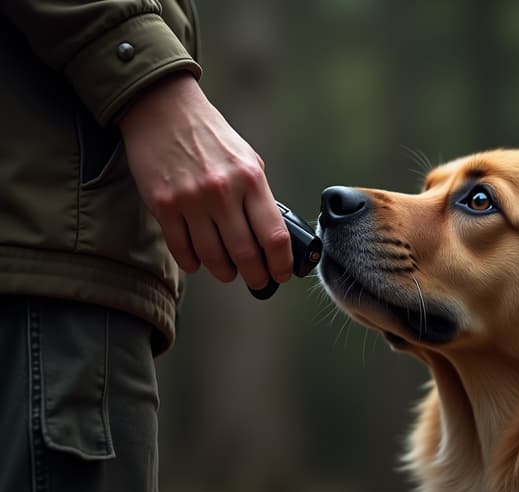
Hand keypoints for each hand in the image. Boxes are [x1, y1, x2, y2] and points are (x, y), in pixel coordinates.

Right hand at [119, 73, 292, 286]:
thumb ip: (258, 195)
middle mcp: (223, 192)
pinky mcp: (164, 206)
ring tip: (229, 273)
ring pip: (213, 257)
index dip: (281, 264)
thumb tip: (270, 235)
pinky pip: (181, 249)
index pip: (274, 236)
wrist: (164, 110)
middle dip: (256, 277)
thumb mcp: (247, 159)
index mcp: (251, 180)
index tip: (281, 274)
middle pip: (246, 254)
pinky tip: (199, 263)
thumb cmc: (211, 136)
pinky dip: (193, 263)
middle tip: (258, 282)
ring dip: (225, 272)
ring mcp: (191, 201)